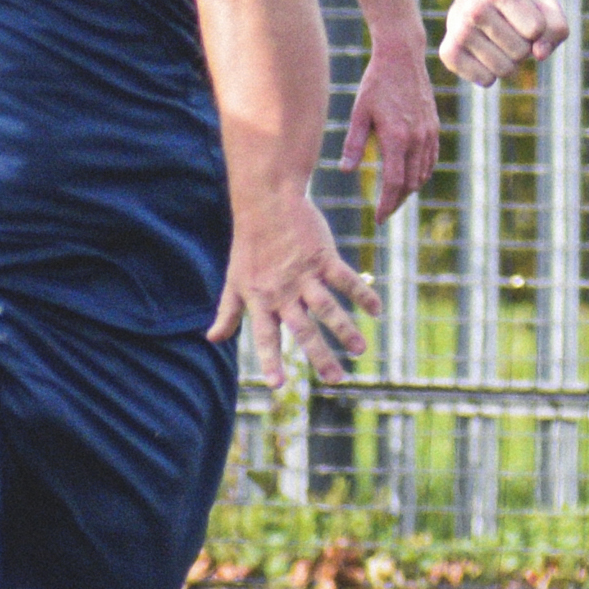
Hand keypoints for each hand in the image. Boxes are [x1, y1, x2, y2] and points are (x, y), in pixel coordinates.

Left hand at [208, 192, 379, 387]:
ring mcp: (304, 274)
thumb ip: (227, 312)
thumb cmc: (249, 246)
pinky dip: (362, 293)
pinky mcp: (323, 256)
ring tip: (359, 351)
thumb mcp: (234, 280)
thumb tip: (212, 339)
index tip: (277, 385)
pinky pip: (345, 278)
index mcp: (261, 300)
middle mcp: (283, 291)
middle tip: (335, 379)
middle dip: (319, 355)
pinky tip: (376, 310)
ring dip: (345, 329)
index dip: (270, 360)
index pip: (266, 336)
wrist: (265, 203)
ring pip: (327, 307)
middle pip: (303, 329)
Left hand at [338, 39, 439, 224]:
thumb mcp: (359, 113)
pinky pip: (431, 159)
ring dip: (410, 190)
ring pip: (423, 173)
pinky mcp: (434, 127)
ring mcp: (428, 133)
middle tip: (384, 212)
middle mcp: (416, 138)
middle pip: (411, 183)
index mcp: (396, 137)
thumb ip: (354, 144)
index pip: (395, 183)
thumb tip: (345, 171)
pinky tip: (410, 177)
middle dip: (397, 201)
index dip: (387, 204)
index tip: (378, 218)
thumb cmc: (375, 84)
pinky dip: (422, 173)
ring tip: (394, 198)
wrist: (403, 58)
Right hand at [438, 0, 565, 86]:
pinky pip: (485, 80)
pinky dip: (491, 75)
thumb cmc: (519, 10)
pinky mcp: (447, 53)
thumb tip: (539, 53)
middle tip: (509, 33)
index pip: (536, 30)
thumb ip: (556, 29)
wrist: (480, 4)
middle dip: (523, 47)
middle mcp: (473, 8)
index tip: (523, 17)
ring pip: (505, 69)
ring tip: (497, 44)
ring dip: (509, 63)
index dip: (537, 29)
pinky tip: (483, 56)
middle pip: (521, 52)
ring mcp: (457, 31)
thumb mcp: (546, 11)